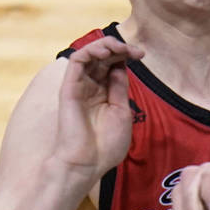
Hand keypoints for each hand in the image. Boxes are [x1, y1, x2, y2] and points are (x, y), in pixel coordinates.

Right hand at [53, 36, 144, 178]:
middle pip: (102, 57)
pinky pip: (76, 60)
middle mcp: (90, 87)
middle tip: (134, 50)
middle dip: (119, 48)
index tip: (141, 54)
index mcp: (104, 93)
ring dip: (105, 45)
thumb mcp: (121, 112)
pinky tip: (105, 53)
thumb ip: (120, 88)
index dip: (126, 55)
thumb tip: (121, 66)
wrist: (87, 163)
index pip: (113, 65)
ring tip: (120, 48)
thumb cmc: (105, 145)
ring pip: (89, 54)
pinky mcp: (68, 87)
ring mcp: (79, 86)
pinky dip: (90, 51)